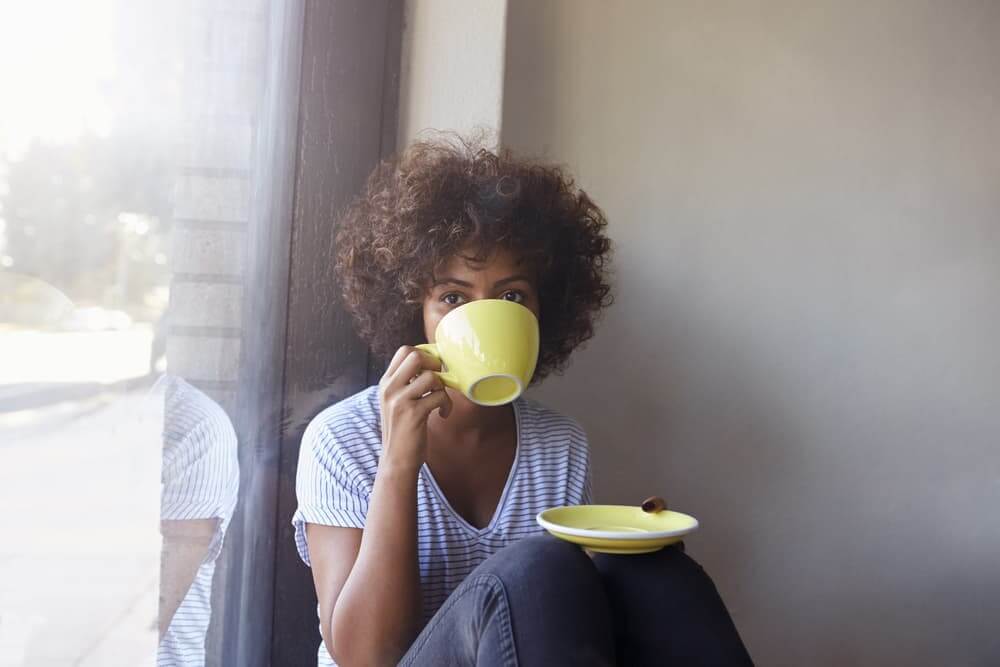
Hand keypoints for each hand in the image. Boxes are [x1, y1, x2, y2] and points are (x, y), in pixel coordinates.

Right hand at [378, 346, 451, 470]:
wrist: (396, 460)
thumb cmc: (403, 430)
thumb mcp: (397, 402)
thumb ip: (407, 383)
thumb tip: (433, 364)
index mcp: (386, 383)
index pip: (404, 351)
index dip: (425, 354)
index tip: (433, 369)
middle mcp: (389, 388)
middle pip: (415, 356)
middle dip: (434, 365)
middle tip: (438, 381)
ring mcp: (399, 400)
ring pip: (431, 376)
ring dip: (442, 388)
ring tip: (441, 401)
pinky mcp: (413, 413)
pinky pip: (439, 396)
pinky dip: (447, 404)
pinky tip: (443, 414)